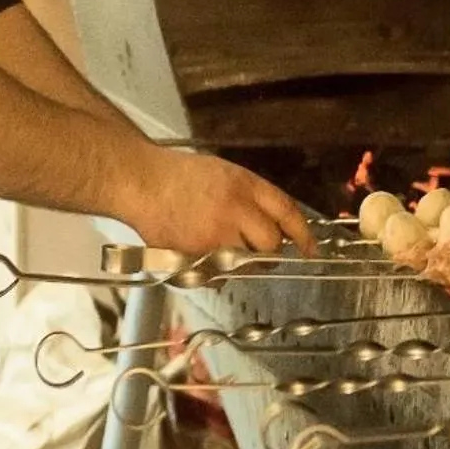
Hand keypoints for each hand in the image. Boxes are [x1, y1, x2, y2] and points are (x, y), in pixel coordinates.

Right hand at [124, 150, 318, 257]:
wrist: (140, 182)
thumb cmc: (180, 176)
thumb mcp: (224, 174)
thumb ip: (251, 198)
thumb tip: (275, 225)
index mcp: (244, 185)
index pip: (286, 211)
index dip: (302, 233)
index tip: (310, 249)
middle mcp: (235, 210)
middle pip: (271, 245)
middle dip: (268, 251)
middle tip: (255, 249)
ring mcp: (216, 236)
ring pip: (246, 264)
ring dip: (240, 262)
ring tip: (218, 246)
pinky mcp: (197, 257)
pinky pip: (219, 274)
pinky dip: (215, 271)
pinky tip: (199, 251)